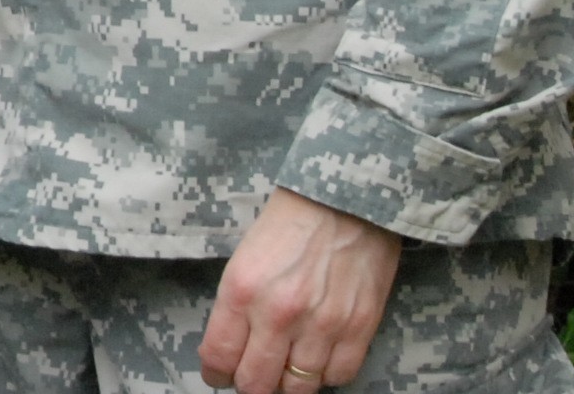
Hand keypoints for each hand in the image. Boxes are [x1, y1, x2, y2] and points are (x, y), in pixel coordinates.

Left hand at [197, 190, 402, 391]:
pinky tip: (320, 358)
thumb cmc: (290, 222)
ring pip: (298, 389)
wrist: (346, 198)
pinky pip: (338, 377)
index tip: (219, 374)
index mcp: (242, 291)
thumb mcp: (245, 257)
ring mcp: (321, 325)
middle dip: (250, 385)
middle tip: (253, 374)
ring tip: (286, 369)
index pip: (219, 357)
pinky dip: (326, 375)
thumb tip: (233, 347)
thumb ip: (237, 306)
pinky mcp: (358, 329)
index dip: (216, 374)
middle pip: (256, 384)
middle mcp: (278, 314)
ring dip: (288, 384)